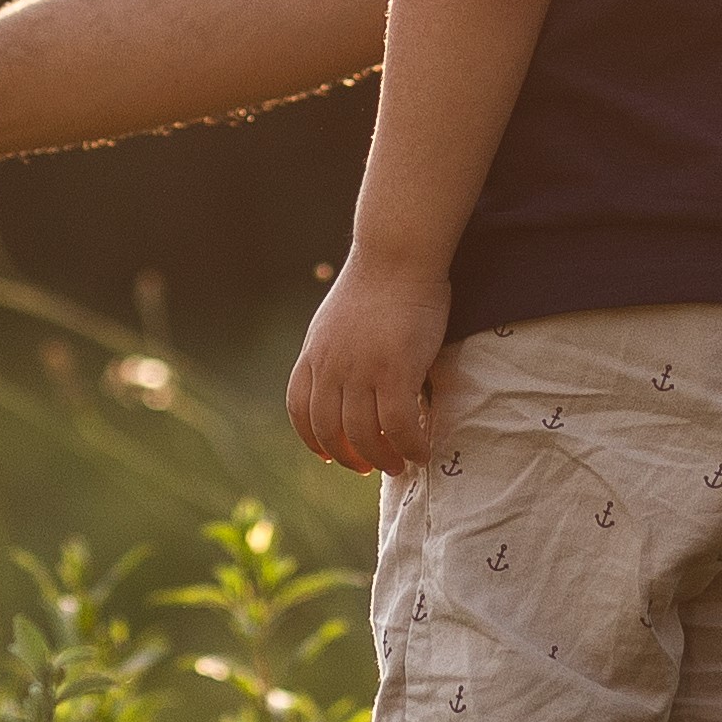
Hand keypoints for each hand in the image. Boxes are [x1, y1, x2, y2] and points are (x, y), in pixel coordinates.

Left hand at [285, 262, 452, 474]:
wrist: (397, 254)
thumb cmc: (378, 282)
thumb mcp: (336, 319)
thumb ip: (335, 351)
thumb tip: (348, 380)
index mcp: (313, 354)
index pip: (300, 410)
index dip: (313, 440)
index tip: (329, 454)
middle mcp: (330, 367)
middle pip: (330, 431)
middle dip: (349, 457)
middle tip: (370, 467)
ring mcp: (360, 371)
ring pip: (364, 435)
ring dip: (382, 458)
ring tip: (398, 465)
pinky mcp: (394, 371)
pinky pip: (398, 425)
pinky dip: (409, 445)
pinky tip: (421, 451)